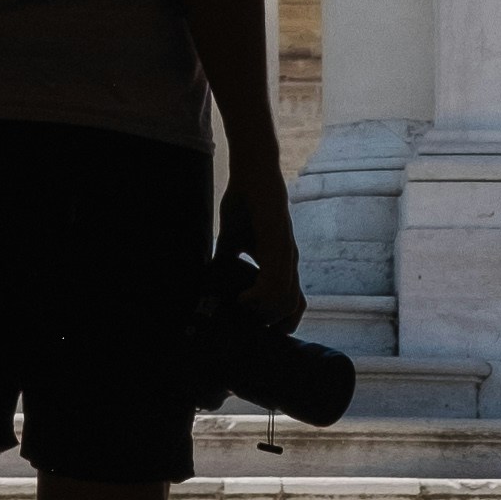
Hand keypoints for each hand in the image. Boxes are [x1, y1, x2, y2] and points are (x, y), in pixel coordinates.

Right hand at [218, 168, 305, 334]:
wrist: (251, 170)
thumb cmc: (244, 202)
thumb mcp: (232, 239)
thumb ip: (226, 261)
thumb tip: (207, 284)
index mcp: (282, 262)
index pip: (293, 304)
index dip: (278, 321)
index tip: (254, 329)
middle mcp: (289, 261)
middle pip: (292, 308)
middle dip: (270, 324)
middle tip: (245, 326)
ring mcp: (286, 252)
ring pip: (285, 298)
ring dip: (263, 313)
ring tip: (240, 312)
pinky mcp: (278, 241)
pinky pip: (275, 278)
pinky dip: (259, 296)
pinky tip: (241, 299)